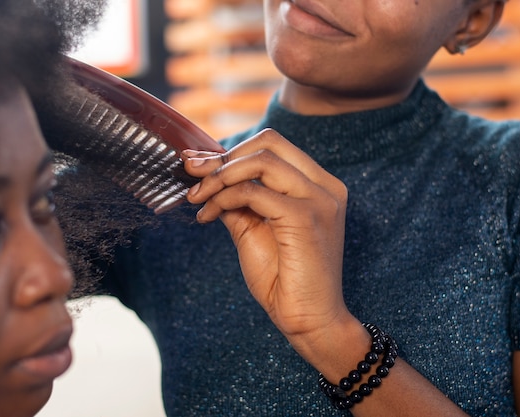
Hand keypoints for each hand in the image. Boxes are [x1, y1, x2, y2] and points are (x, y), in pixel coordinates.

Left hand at [182, 128, 349, 341]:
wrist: (310, 321)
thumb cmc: (285, 280)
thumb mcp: (254, 229)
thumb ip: (236, 200)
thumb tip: (204, 175)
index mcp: (317, 185)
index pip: (273, 146)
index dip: (231, 151)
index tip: (197, 165)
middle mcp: (325, 186)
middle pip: (269, 143)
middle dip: (224, 157)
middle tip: (194, 178)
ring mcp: (319, 200)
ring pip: (261, 161)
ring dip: (219, 177)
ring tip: (197, 199)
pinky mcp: (307, 217)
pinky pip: (254, 192)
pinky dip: (223, 198)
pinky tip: (208, 216)